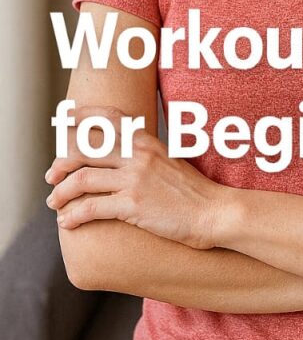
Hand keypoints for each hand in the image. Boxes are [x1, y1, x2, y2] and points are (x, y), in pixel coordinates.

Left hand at [44, 105, 223, 249]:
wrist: (214, 212)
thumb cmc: (194, 192)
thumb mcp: (170, 162)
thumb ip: (145, 155)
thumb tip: (121, 159)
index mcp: (147, 141)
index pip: (108, 118)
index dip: (81, 116)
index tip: (63, 119)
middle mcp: (138, 154)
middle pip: (84, 149)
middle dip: (60, 163)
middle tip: (52, 176)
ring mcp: (135, 178)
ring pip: (81, 179)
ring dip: (60, 193)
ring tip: (55, 203)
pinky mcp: (133, 204)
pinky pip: (90, 207)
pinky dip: (73, 216)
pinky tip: (67, 223)